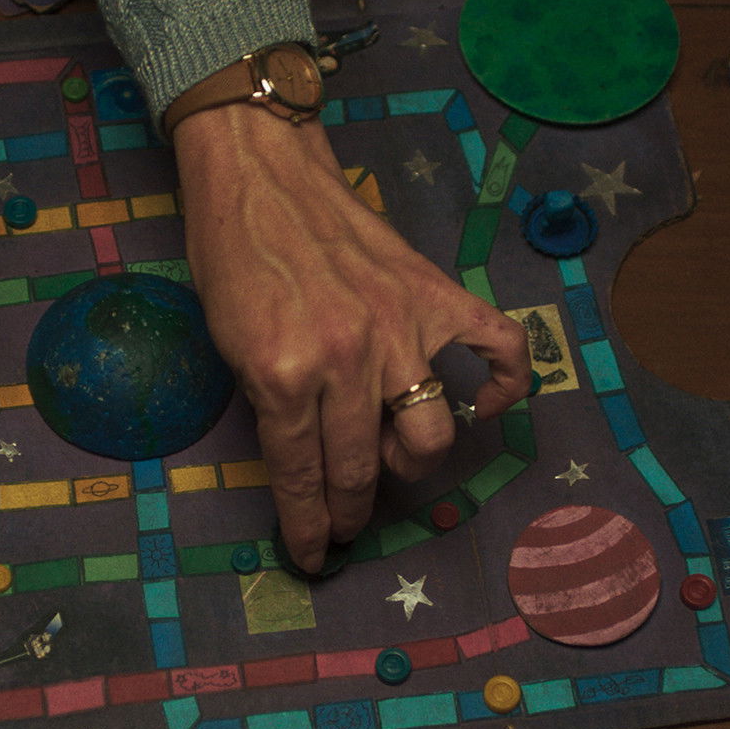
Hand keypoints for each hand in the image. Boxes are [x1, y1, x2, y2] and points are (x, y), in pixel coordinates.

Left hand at [172, 103, 532, 573]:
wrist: (262, 173)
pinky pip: (497, 351)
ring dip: (409, 463)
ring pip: (429, 434)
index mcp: (282, 376)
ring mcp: (399, 329)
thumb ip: (270, 405)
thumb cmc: (231, 257)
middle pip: (362, 468)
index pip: (301, 476)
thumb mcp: (227, 345)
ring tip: (389, 457)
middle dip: (351, 510)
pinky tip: (481, 409)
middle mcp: (346, 360)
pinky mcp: (436, 296)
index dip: (308, 526)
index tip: (314, 555)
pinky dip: (502, 387)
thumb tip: (308, 464)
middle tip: (344, 520)